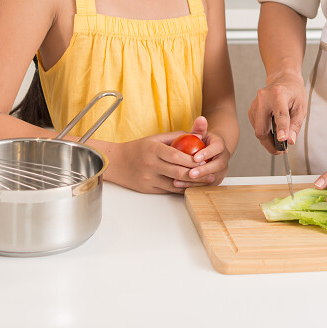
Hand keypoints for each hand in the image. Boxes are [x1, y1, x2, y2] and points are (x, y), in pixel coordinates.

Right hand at [108, 118, 223, 194]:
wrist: (116, 162)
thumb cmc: (137, 148)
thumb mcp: (155, 138)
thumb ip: (176, 137)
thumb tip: (196, 136)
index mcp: (153, 149)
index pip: (177, 156)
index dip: (193, 160)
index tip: (205, 160)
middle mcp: (151, 165)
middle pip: (179, 172)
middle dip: (197, 174)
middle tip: (210, 173)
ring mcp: (149, 179)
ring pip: (175, 185)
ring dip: (191, 184)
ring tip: (204, 182)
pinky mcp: (148, 189)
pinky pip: (168, 191)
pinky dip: (181, 190)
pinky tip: (190, 187)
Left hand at [171, 117, 230, 189]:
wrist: (211, 152)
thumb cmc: (203, 142)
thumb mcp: (201, 134)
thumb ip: (200, 128)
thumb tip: (200, 118)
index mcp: (220, 147)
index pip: (217, 149)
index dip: (207, 154)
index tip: (195, 158)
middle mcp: (223, 160)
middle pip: (217, 167)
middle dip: (203, 171)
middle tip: (190, 173)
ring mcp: (220, 172)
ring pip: (211, 179)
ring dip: (196, 181)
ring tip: (180, 181)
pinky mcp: (214, 181)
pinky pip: (204, 186)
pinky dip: (192, 187)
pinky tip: (179, 185)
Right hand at [248, 71, 305, 154]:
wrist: (283, 78)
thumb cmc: (294, 92)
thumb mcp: (301, 107)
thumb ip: (295, 125)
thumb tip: (290, 141)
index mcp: (279, 95)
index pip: (280, 115)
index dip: (281, 129)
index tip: (282, 140)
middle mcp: (263, 98)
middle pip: (262, 128)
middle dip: (270, 144)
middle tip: (281, 150)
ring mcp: (255, 103)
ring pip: (258, 130)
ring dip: (268, 139)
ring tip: (280, 139)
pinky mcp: (251, 109)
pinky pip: (256, 126)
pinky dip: (264, 132)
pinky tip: (273, 129)